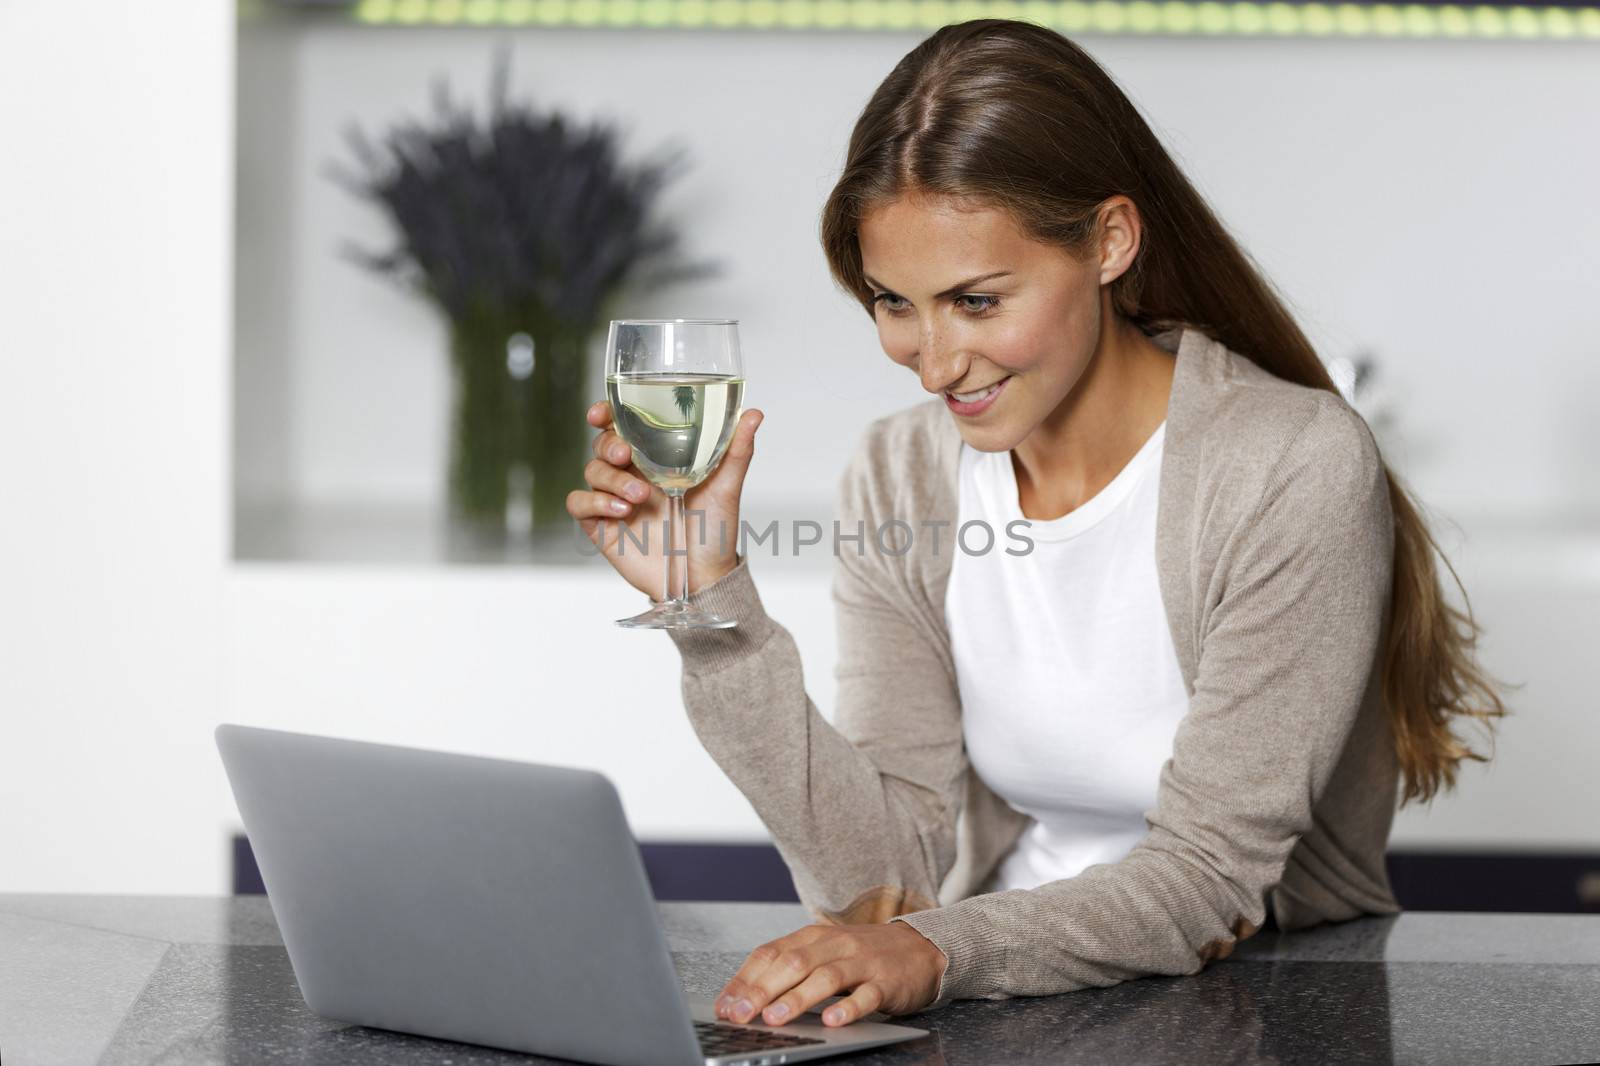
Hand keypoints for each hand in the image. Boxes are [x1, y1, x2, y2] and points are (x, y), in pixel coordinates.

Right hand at [566, 399, 762, 599]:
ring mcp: (613, 499)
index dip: (606, 414)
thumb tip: (754, 414)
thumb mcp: (726, 487)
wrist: (704, 577)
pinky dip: (594, 501)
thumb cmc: (714, 531)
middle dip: (609, 444)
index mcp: (654, 458)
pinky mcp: (601, 525)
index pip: (620, 427)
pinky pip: (579, 503)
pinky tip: (620, 509)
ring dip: (611, 478)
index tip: (604, 412)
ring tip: (639, 495)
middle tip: (626, 454)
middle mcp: (630, 474)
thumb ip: (736, 450)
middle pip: (602, 444)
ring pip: (592, 470)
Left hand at [714, 921, 947, 1028]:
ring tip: (775, 1018)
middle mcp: (834, 945)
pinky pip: (866, 995)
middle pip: (792, 963)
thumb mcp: (824, 953)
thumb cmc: (863, 955)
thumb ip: (789, 970)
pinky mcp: (886, 982)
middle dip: (761, 990)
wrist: (920, 947)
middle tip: (740, 1014)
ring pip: (825, 977)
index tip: (725, 1005)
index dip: (744, 979)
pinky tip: (832, 1020)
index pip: (770, 953)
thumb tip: (744, 997)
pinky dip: (848, 1007)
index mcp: (812, 936)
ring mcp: (861, 962)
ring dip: (797, 998)